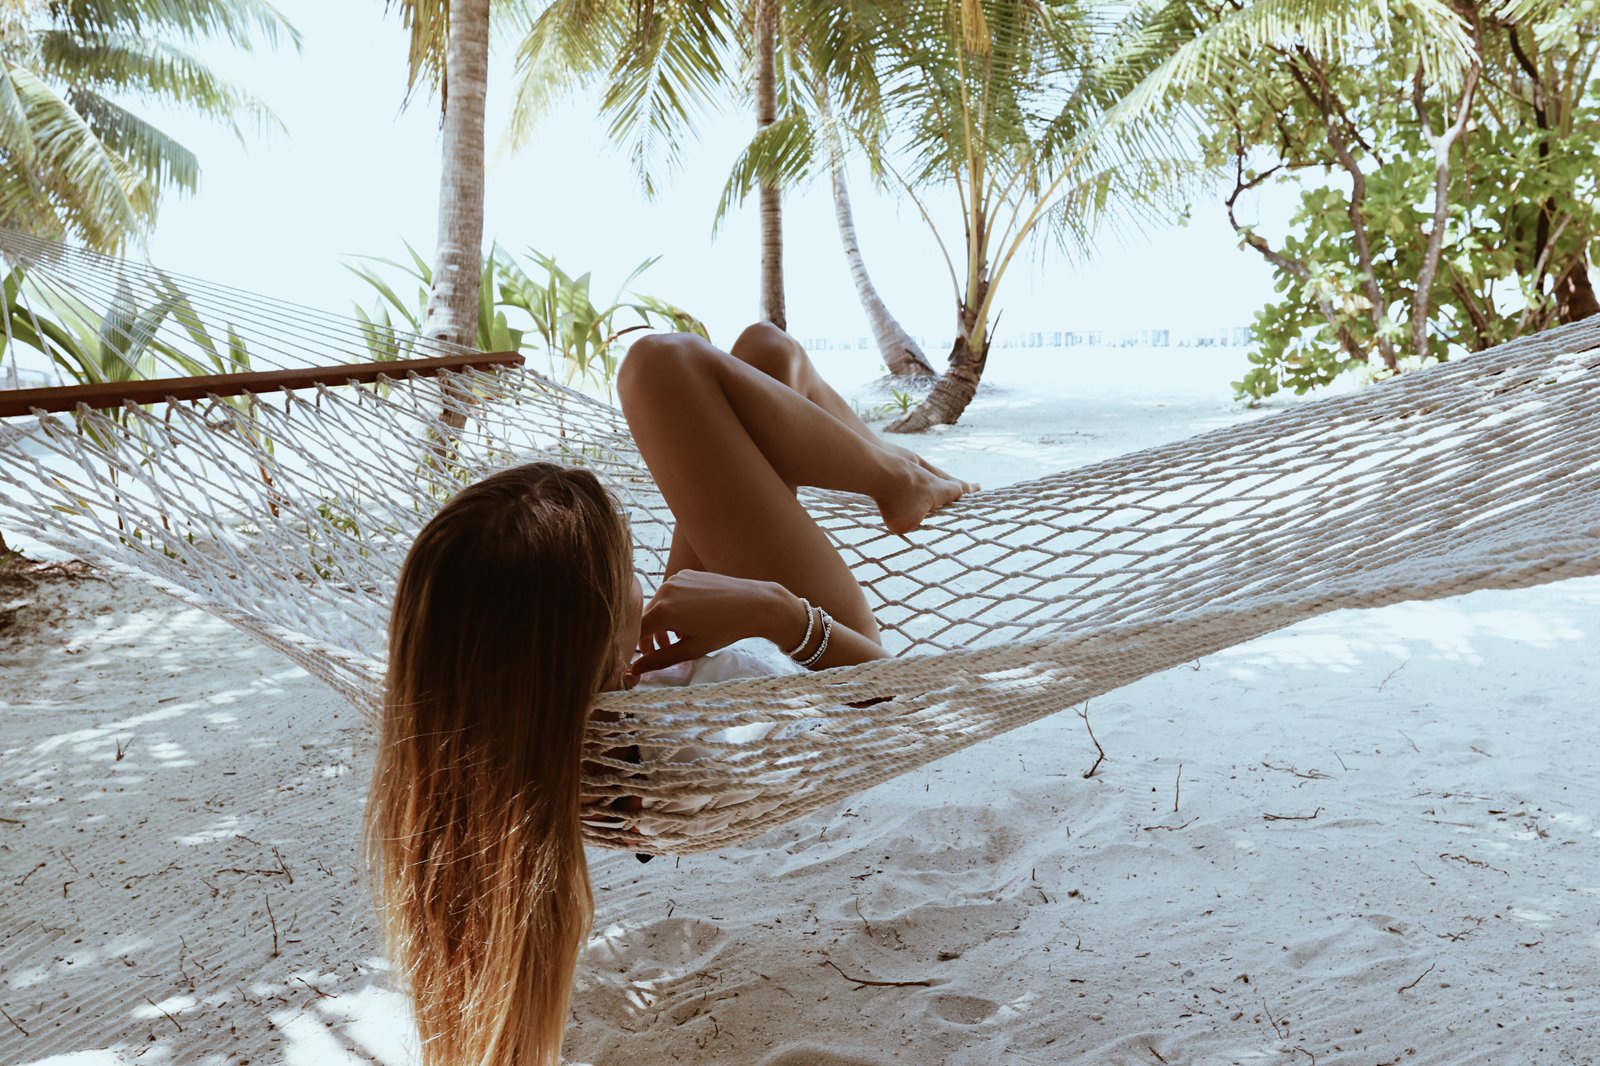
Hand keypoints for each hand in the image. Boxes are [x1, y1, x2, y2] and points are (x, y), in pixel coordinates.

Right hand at [628, 570, 799, 677]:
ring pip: (658, 606)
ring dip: (663, 624)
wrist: (754, 603)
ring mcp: (676, 579)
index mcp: (663, 610)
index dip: (637, 647)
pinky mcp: (686, 574)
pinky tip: (690, 620)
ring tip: (679, 639)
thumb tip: (635, 670)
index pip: (636, 631)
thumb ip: (660, 660)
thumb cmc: (725, 628)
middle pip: (646, 617)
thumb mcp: (691, 649)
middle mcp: (665, 590)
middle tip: (662, 653)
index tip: (643, 659)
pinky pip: (671, 594)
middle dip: (650, 637)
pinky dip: (673, 609)